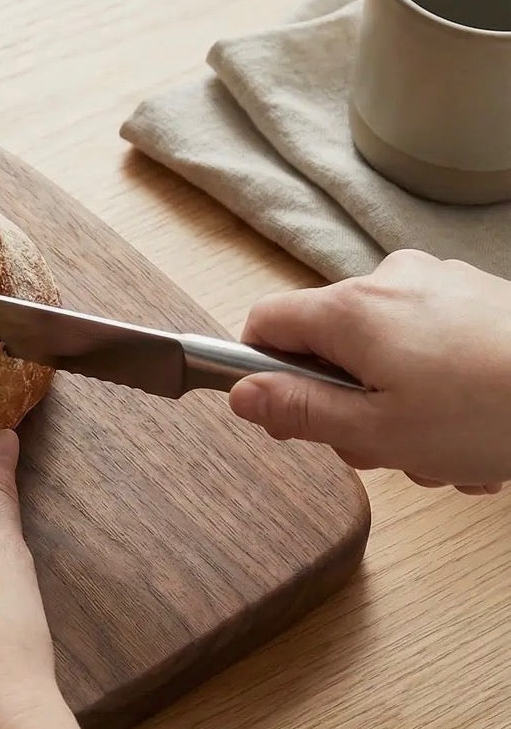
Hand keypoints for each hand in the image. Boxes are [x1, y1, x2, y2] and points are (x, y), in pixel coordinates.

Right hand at [230, 251, 510, 491]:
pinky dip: (440, 387)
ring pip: (383, 351)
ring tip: (445, 448)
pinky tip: (473, 428)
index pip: (265, 323)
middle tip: (387, 448)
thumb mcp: (376, 432)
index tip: (288, 415)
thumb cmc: (491, 412)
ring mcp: (439, 284)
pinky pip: (430, 343)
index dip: (262, 372)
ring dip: (399, 405)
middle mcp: (391, 281)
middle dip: (349, 404)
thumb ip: (299, 412)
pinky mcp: (479, 298)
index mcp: (352, 309)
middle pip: (329, 344)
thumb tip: (242, 394)